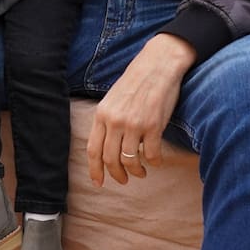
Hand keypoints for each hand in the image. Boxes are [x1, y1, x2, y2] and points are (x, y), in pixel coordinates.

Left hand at [86, 33, 195, 186]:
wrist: (157, 66)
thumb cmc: (135, 83)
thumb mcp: (112, 100)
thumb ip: (107, 121)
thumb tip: (105, 146)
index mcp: (101, 114)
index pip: (93, 149)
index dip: (94, 170)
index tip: (98, 183)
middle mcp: (115, 121)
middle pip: (110, 159)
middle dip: (117, 175)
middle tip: (124, 180)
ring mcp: (134, 124)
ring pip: (130, 160)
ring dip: (136, 172)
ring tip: (141, 172)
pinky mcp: (153, 125)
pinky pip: (152, 155)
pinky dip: (154, 162)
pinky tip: (156, 161)